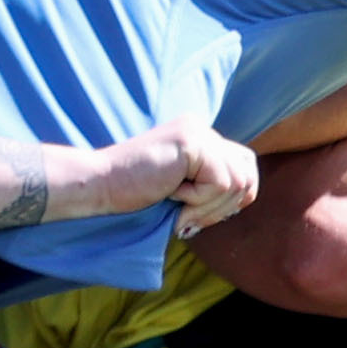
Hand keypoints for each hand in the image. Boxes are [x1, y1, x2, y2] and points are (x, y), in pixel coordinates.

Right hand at [54, 120, 260, 232]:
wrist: (98, 186)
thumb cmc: (132, 194)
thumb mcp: (182, 189)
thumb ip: (209, 186)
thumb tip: (246, 197)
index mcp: (199, 137)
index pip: (245, 166)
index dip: (233, 199)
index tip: (200, 216)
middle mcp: (202, 129)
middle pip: (247, 174)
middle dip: (225, 206)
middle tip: (191, 218)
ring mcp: (197, 133)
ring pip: (236, 182)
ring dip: (208, 207)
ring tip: (178, 207)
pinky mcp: (191, 143)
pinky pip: (219, 183)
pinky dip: (198, 201)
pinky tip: (170, 194)